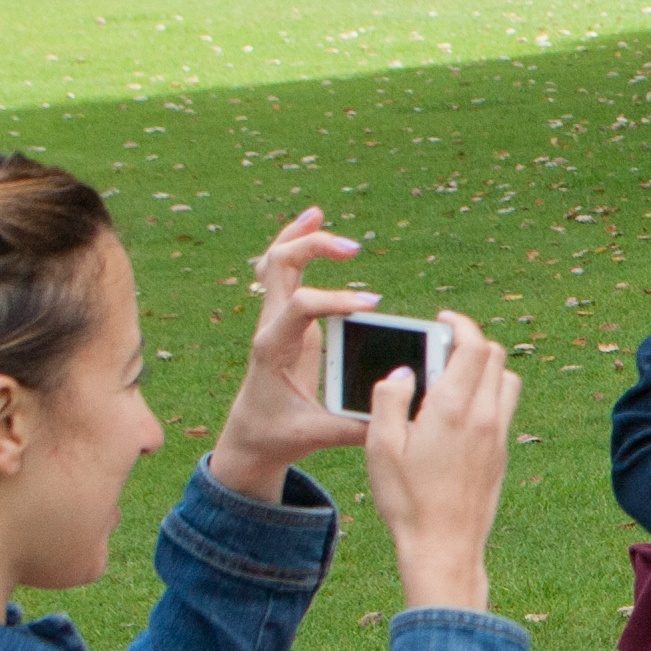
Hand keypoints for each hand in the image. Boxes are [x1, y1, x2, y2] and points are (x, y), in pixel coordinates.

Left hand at [206, 207, 375, 495]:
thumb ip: (356, 426)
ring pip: (275, 260)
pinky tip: (313, 220)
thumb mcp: (317, 435)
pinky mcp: (284, 316)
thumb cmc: (280, 434)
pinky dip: (294, 240)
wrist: (250, 435)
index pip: (301, 306)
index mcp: (274, 349)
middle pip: (279, 267)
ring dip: (297, 235)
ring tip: (319, 215)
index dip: (336, 299)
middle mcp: (270, 326)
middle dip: (314, 249)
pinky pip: (280, 268)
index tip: (373, 304)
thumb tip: (400, 411)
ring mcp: (274, 317)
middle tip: (353, 251)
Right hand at [356, 318, 519, 614]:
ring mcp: (499, 436)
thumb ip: (389, 399)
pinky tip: (459, 413)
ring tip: (452, 378)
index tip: (442, 321)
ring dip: (486, 369)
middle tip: (442, 348)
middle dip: (472, 343)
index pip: (474, 346)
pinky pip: (505, 409)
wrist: (444, 546)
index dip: (460, 325)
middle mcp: (485, 417)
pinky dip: (489, 395)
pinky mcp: (502, 455)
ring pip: (507, 382)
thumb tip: (404, 373)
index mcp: (454, 408)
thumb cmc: (407, 499)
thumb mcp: (381, 446)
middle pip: (496, 357)